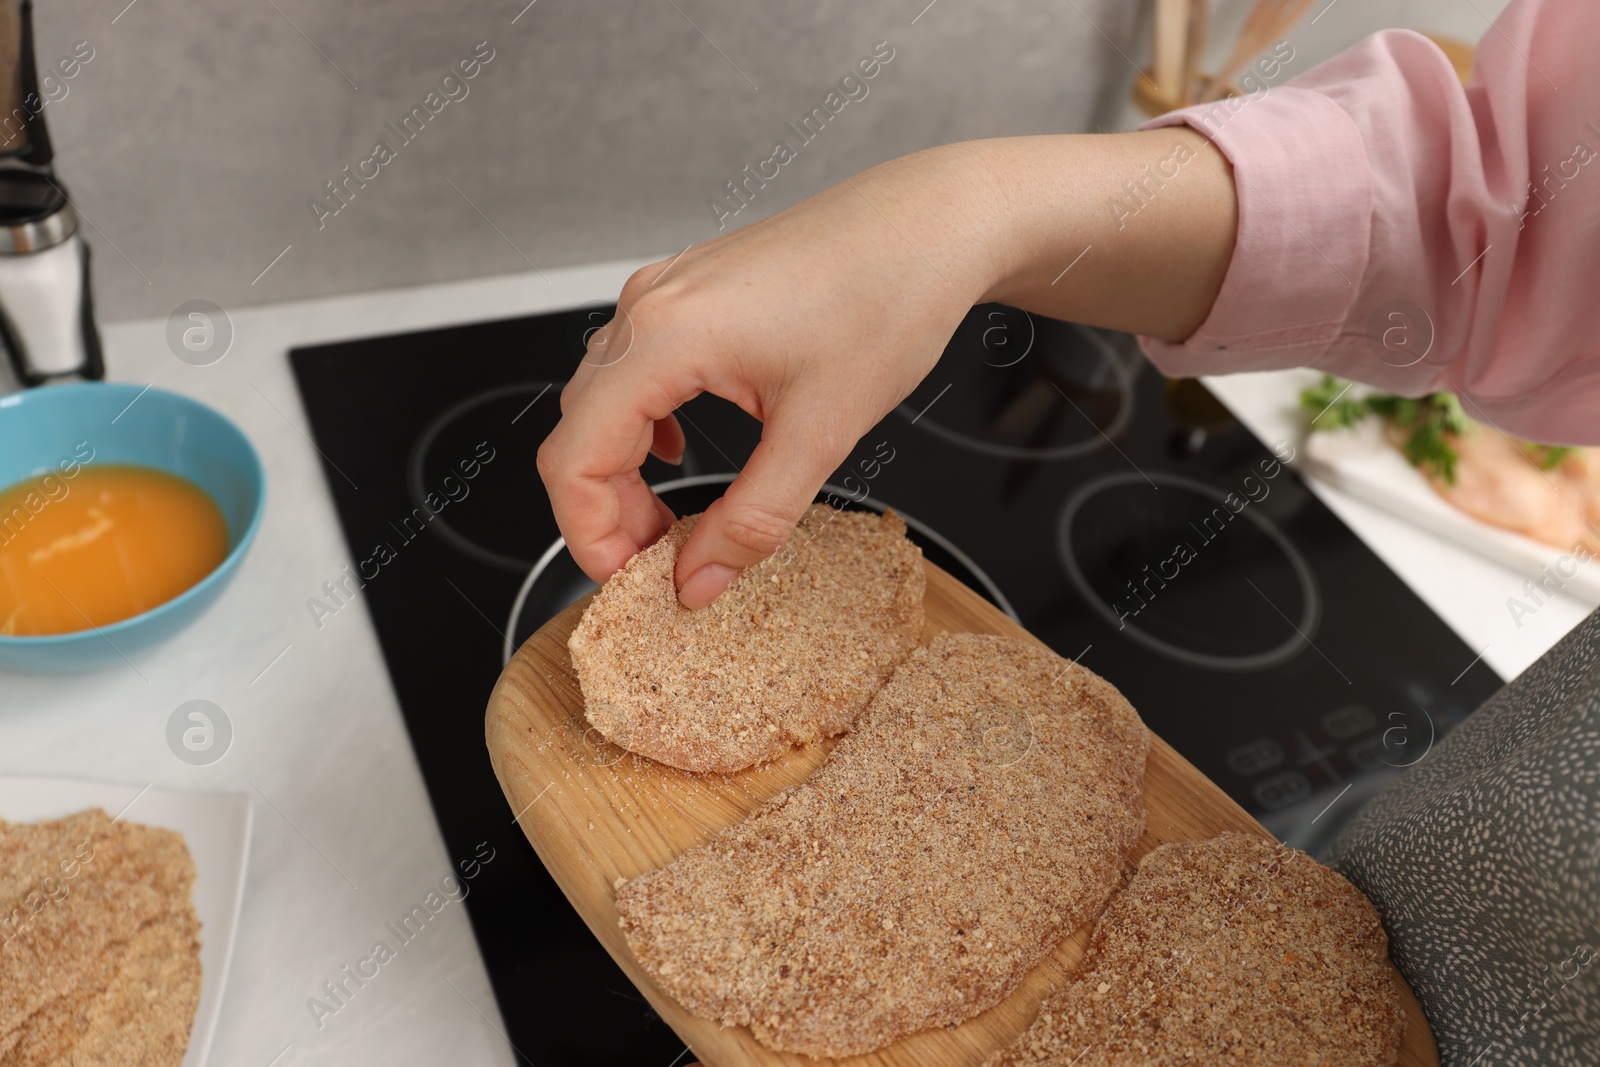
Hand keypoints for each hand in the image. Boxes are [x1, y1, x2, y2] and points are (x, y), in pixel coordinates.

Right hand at [538, 133, 1235, 607]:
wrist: (931, 223)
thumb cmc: (888, 298)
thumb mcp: (822, 432)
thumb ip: (752, 519)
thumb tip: (699, 582)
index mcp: (665, 337)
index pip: (574, 458)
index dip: (591, 535)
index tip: (633, 581)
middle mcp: (648, 308)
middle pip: (576, 434)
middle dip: (607, 511)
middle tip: (663, 563)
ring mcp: (664, 293)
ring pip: (599, 402)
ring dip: (622, 470)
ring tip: (673, 520)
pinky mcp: (690, 292)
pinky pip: (632, 369)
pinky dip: (641, 425)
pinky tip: (681, 449)